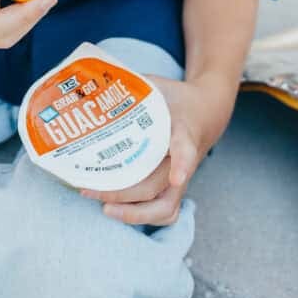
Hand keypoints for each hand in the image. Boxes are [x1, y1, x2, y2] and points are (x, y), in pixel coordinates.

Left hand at [80, 75, 219, 226]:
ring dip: (133, 213)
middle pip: (158, 184)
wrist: (205, 110)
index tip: (177, 177)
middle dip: (125, 193)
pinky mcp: (176, 187)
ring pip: (165, 207)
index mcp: (182, 129)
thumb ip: (131, 83)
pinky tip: (113, 211)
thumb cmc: (174, 98)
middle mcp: (183, 158)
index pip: (186, 148)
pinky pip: (164, 211)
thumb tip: (94, 82)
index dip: (182, 163)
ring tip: (103, 208)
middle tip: (91, 188)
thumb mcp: (157, 83)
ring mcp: (181, 176)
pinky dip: (141, 216)